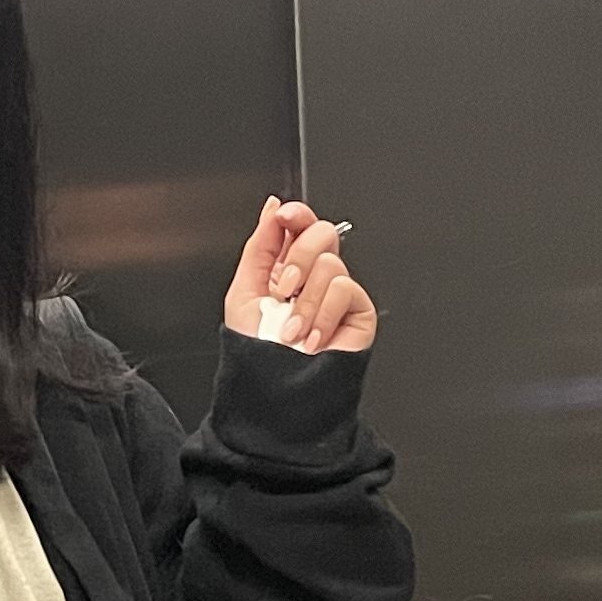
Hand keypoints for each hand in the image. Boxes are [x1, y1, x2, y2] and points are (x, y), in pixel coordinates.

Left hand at [225, 196, 374, 354]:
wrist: (274, 393)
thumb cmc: (255, 355)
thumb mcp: (244, 293)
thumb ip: (260, 246)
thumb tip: (273, 208)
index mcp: (286, 269)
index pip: (300, 226)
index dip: (296, 215)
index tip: (284, 218)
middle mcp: (314, 278)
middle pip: (322, 233)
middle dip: (297, 259)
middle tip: (282, 290)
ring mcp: (336, 294)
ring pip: (331, 264)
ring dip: (304, 301)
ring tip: (292, 330)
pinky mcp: (357, 313)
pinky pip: (345, 289)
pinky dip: (322, 314)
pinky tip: (312, 339)